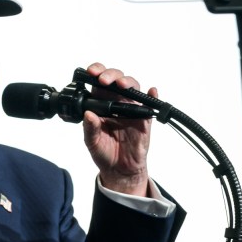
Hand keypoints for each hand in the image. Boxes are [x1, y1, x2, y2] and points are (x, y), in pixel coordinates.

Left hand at [81, 62, 152, 195]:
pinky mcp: (144, 119)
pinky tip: (151, 91)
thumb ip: (90, 128)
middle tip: (104, 80)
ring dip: (128, 83)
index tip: (91, 72)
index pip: (98, 84)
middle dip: (111, 75)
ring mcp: (131, 109)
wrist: (118, 169)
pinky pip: (150, 104)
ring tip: (121, 85)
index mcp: (100, 105)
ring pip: (133, 88)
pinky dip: (152, 96)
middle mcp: (116, 103)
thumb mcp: (91, 142)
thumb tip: (88, 114)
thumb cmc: (103, 152)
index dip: (96, 74)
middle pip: (116, 81)